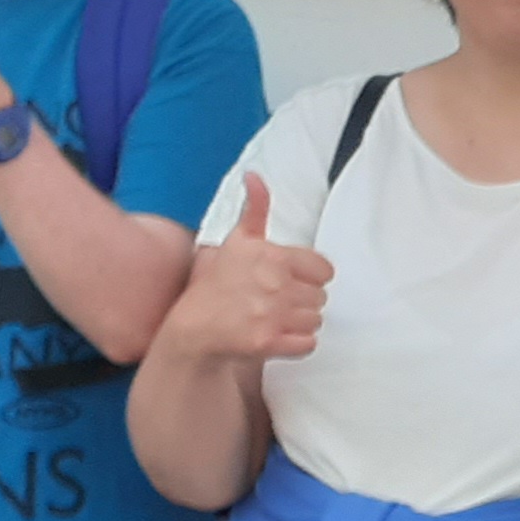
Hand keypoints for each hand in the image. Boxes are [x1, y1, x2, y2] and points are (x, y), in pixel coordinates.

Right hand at [176, 173, 334, 362]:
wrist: (194, 328)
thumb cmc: (218, 283)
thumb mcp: (237, 241)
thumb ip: (255, 210)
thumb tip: (254, 175)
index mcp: (272, 255)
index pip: (324, 270)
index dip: (308, 277)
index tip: (287, 280)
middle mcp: (274, 283)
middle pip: (321, 297)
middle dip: (302, 300)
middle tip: (275, 301)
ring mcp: (272, 314)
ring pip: (316, 321)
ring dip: (300, 323)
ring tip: (273, 318)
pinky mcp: (269, 342)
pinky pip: (308, 344)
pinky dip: (297, 344)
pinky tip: (276, 336)